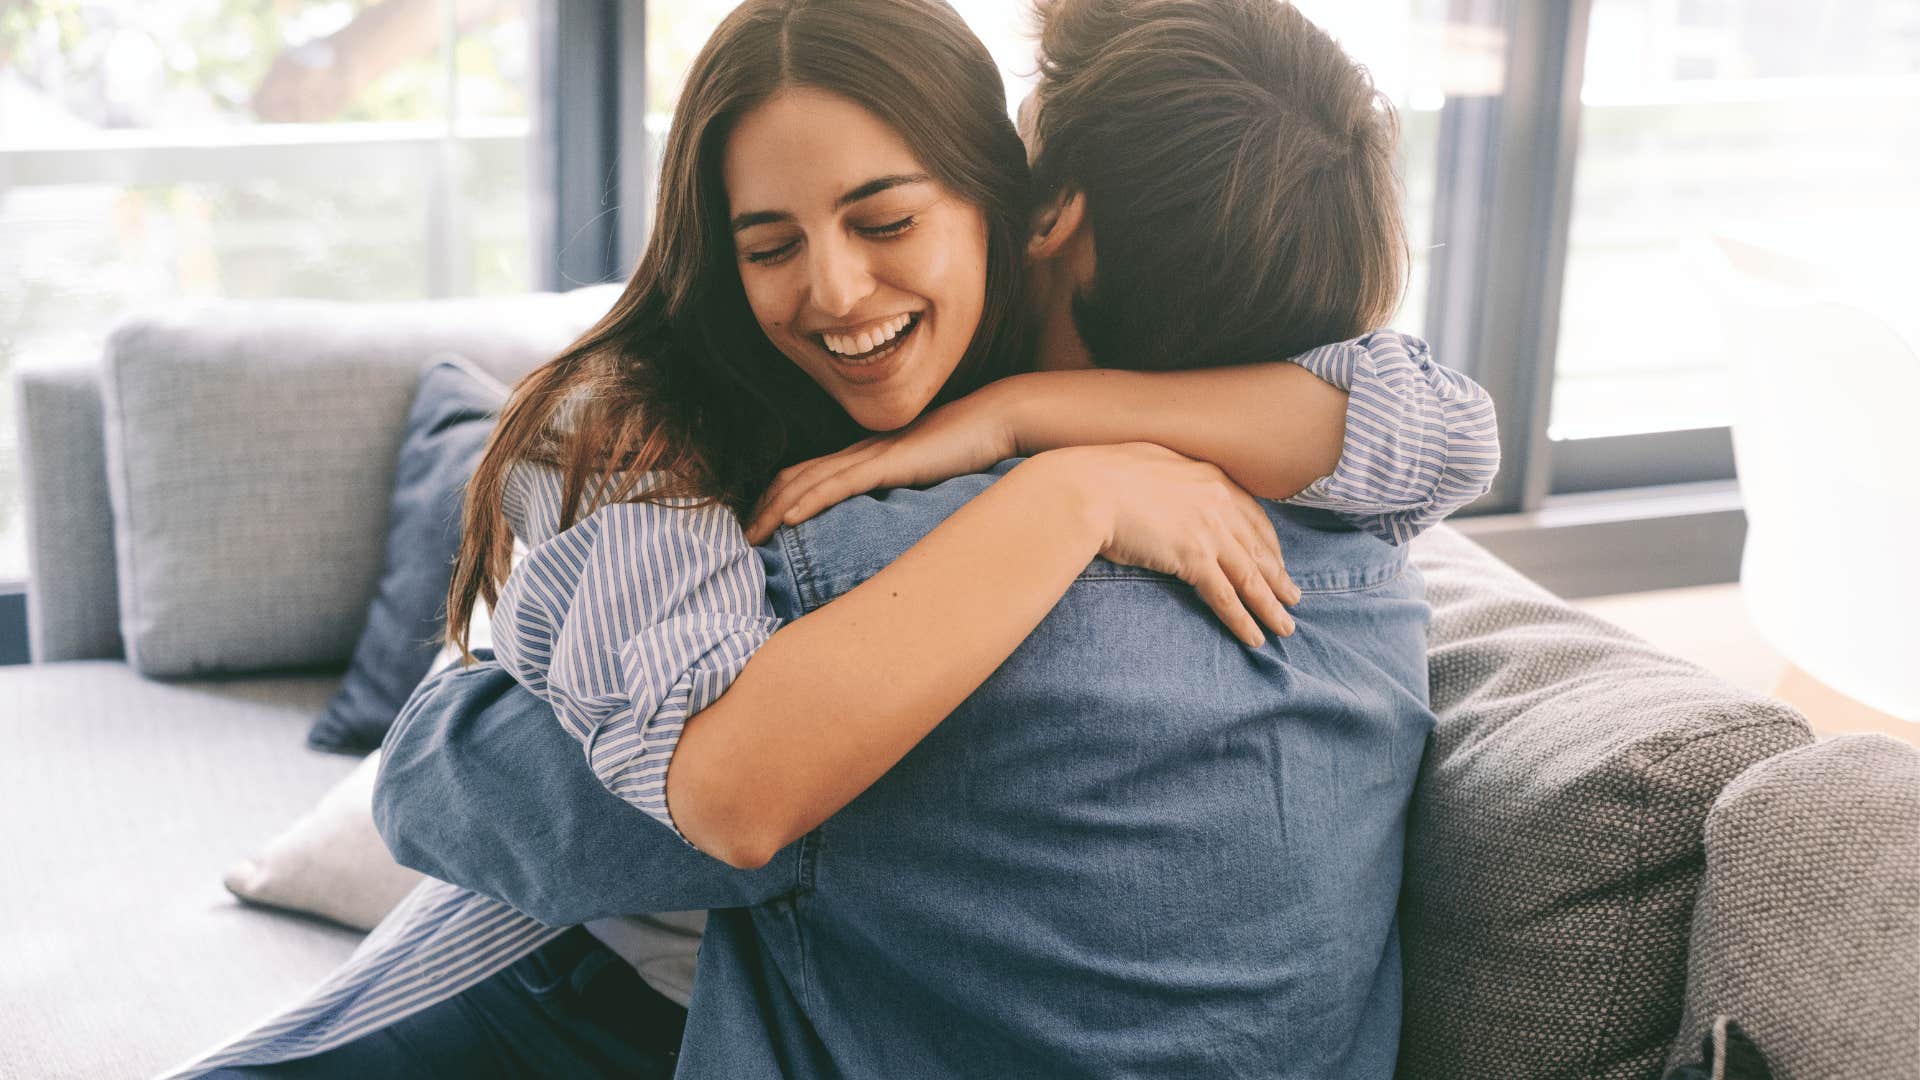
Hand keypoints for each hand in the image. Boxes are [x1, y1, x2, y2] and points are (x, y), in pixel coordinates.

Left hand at [746, 386, 1019, 543]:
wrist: (996, 420)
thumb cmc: (968, 449)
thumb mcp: (927, 476)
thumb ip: (905, 493)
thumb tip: (891, 524)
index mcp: (867, 456)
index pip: (808, 475)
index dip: (778, 499)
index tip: (761, 528)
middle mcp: (860, 452)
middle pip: (796, 478)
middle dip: (763, 508)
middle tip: (741, 539)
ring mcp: (872, 456)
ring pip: (808, 482)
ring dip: (775, 509)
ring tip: (752, 536)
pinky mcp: (888, 463)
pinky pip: (839, 483)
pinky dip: (810, 500)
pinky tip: (789, 518)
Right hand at [1050, 443, 1300, 646]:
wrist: (1084, 488)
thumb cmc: (1100, 474)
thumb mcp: (1146, 461)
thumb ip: (1169, 477)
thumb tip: (1163, 485)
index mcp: (1208, 477)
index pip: (1251, 515)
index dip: (1269, 543)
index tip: (1278, 562)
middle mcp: (1217, 502)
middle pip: (1258, 548)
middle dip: (1278, 578)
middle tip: (1294, 599)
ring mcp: (1208, 530)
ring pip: (1250, 576)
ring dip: (1270, 605)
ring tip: (1285, 627)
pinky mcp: (1193, 557)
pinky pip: (1226, 595)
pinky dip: (1242, 619)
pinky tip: (1255, 637)